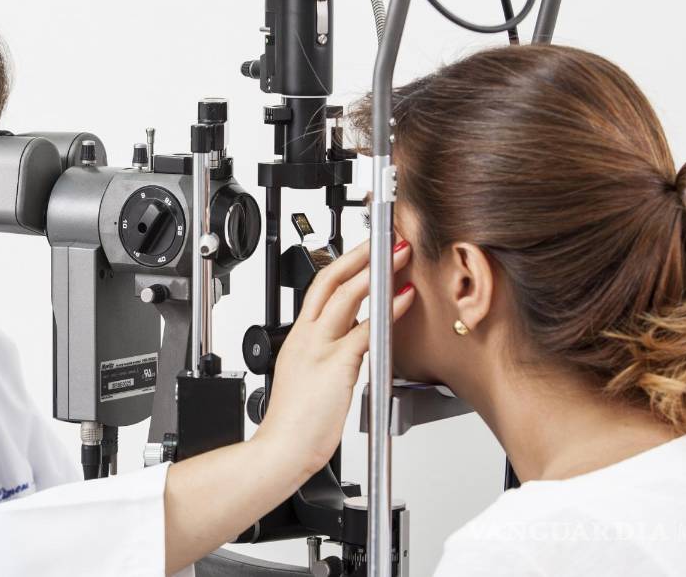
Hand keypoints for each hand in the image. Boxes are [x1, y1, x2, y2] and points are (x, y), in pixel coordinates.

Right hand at [253, 239, 414, 476]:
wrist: (282, 448)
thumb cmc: (296, 420)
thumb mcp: (309, 376)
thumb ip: (328, 353)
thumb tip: (352, 341)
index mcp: (299, 337)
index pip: (319, 288)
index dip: (344, 265)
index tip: (364, 252)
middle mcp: (306, 336)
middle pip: (330, 280)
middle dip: (360, 254)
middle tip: (386, 238)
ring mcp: (320, 348)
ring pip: (346, 296)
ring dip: (375, 271)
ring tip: (399, 254)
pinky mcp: (336, 365)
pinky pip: (365, 330)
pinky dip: (387, 310)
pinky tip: (403, 299)